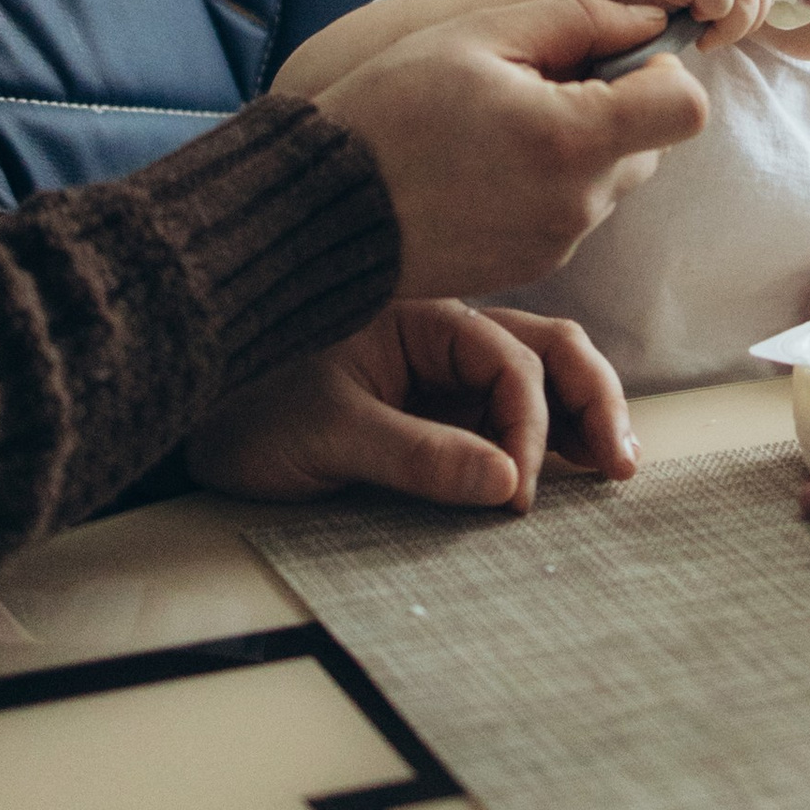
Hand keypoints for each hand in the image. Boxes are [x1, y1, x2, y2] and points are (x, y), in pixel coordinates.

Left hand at [191, 299, 636, 511]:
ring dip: (582, 415)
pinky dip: (548, 434)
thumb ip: (417, 456)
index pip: (507, 362)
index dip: (528, 427)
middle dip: (593, 402)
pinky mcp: (433, 409)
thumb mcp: (327, 434)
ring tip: (616, 464)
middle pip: (547, 351)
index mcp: (418, 315)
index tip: (519, 493)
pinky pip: (505, 413)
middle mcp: (441, 334)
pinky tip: (570, 467)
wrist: (187, 412)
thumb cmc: (245, 411)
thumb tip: (507, 479)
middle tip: (622, 464)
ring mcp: (439, 370)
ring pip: (538, 376)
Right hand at [316, 0, 705, 296]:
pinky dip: (551, 186)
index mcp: (571, 139)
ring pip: (613, 180)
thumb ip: (580, 19)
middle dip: (615, 107)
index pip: (686, 107)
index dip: (660, 72)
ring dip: (582, 148)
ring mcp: (557, 243)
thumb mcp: (479, 35)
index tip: (610, 58)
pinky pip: (574, 214)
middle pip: (652, 144)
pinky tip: (487, 169)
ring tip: (502, 129)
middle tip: (537, 87)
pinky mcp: (534, 268)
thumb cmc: (390, 110)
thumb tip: (651, 21)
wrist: (323, 210)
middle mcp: (576, 203)